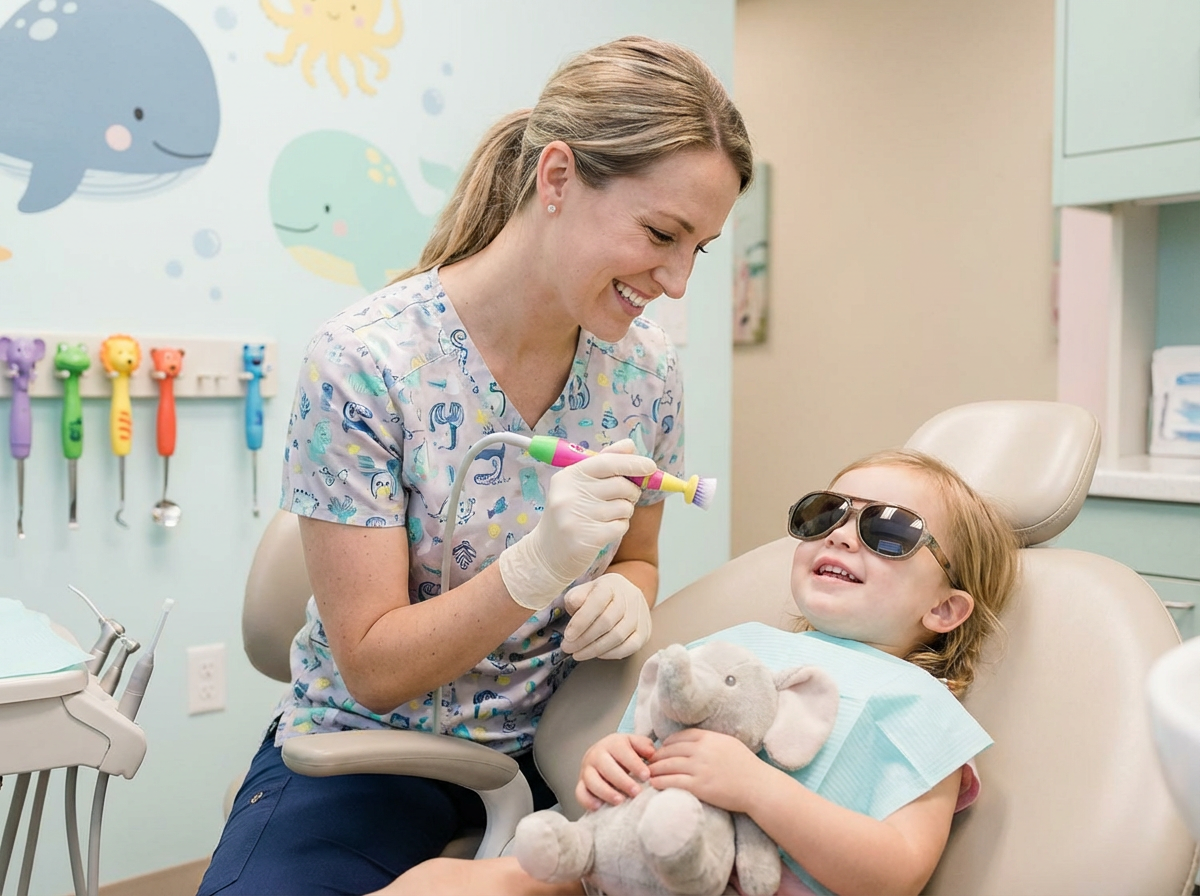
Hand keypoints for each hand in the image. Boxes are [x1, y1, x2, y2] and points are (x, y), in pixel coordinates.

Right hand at [499, 440, 655, 610]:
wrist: (546, 555)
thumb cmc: (568, 515)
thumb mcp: (578, 486)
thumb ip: (604, 463)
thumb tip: (630, 445)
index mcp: (568, 476)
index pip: (607, 463)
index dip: (632, 463)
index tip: (651, 466)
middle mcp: (570, 494)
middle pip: (622, 486)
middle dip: (630, 493)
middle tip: (620, 500)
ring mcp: (577, 517)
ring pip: (625, 507)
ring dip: (623, 513)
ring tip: (603, 518)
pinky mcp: (587, 538)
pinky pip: (621, 526)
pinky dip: (618, 528)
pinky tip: (602, 531)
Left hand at [561, 573, 651, 659]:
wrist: (624, 596)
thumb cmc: (598, 596)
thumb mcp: (583, 591)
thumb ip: (575, 597)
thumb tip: (574, 606)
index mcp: (611, 584)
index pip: (597, 602)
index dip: (581, 621)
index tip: (567, 636)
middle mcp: (629, 597)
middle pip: (607, 622)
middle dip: (584, 639)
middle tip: (568, 648)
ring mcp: (640, 614)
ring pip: (618, 636)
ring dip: (595, 649)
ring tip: (578, 654)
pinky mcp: (645, 630)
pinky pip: (631, 646)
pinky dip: (612, 653)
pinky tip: (598, 654)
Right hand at [576, 732, 656, 811]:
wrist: (601, 755)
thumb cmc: (622, 753)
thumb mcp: (634, 744)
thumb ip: (644, 746)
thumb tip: (651, 754)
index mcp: (612, 743)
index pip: (622, 752)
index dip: (635, 764)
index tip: (646, 776)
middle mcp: (596, 755)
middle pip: (606, 767)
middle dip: (622, 781)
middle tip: (636, 792)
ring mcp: (587, 770)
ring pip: (592, 781)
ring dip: (606, 792)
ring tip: (620, 801)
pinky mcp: (581, 784)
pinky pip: (580, 793)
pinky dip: (588, 801)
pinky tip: (600, 807)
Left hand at [647, 729, 770, 814]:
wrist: (759, 787)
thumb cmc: (747, 767)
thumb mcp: (729, 744)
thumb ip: (711, 741)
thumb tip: (695, 741)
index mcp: (710, 738)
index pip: (680, 736)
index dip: (667, 743)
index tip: (661, 748)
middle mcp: (702, 750)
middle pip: (671, 750)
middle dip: (657, 756)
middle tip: (648, 762)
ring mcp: (700, 768)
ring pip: (668, 765)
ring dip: (655, 769)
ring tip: (647, 773)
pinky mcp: (699, 786)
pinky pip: (673, 781)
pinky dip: (660, 782)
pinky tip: (654, 783)